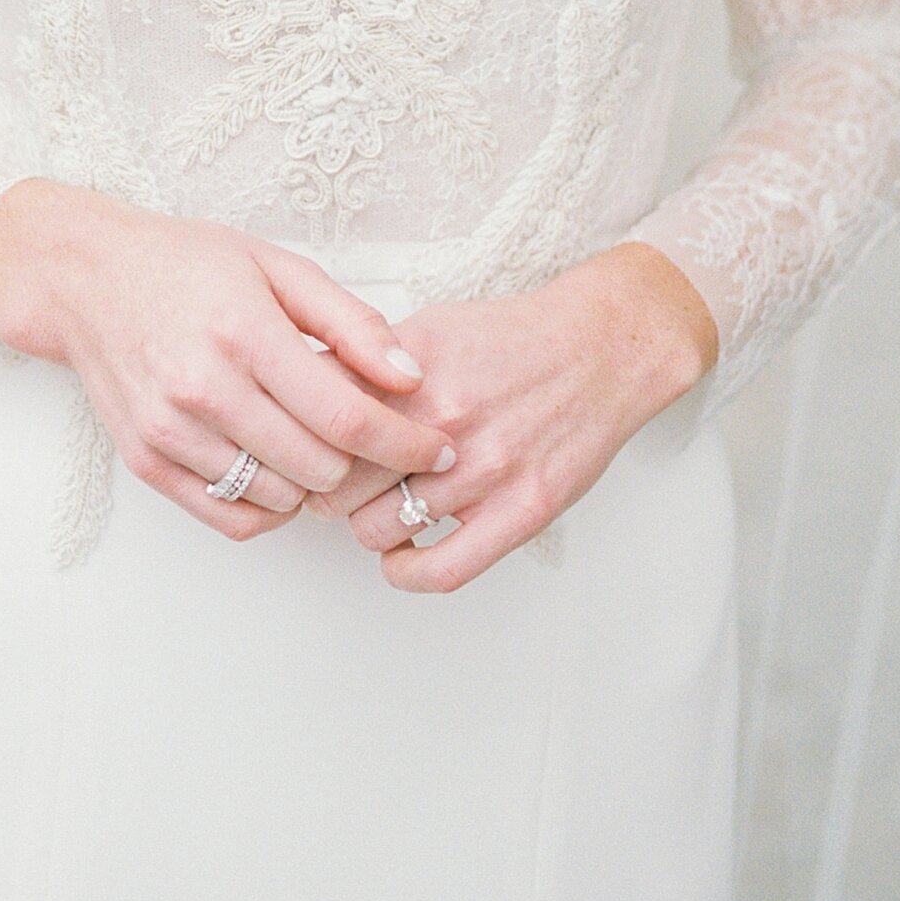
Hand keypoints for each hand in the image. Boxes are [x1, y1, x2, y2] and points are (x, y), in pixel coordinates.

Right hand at [0, 177, 456, 543]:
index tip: (438, 450)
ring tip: (323, 445)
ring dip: (316, 484)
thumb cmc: (187, 264)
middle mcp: (204, 390)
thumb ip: (351, 323)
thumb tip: (411, 378)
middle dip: (366, 463)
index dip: (405, 443)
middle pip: (320, 469)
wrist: (87, 280)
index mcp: (244, 334)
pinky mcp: (147, 462)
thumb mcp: (278, 266)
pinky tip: (281, 467)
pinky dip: (271, 506)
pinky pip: (231, 517)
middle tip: (380, 443)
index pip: (346, 417)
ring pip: (281, 500)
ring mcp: (171, 433)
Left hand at [312, 242, 718, 592]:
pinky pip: (441, 570)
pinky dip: (406, 572)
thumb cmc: (511, 340)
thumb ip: (366, 365)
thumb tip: (301, 390)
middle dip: (328, 489)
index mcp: (411, 375)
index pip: (320, 428)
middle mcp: (443, 423)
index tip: (304, 453)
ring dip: (369, 526)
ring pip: (378, 530)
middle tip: (339, 486)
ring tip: (383, 508)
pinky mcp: (522, 511)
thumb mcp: (427, 329)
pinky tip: (403, 557)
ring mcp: (484, 471)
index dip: (301, 446)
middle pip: (338, 484)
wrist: (599, 350)